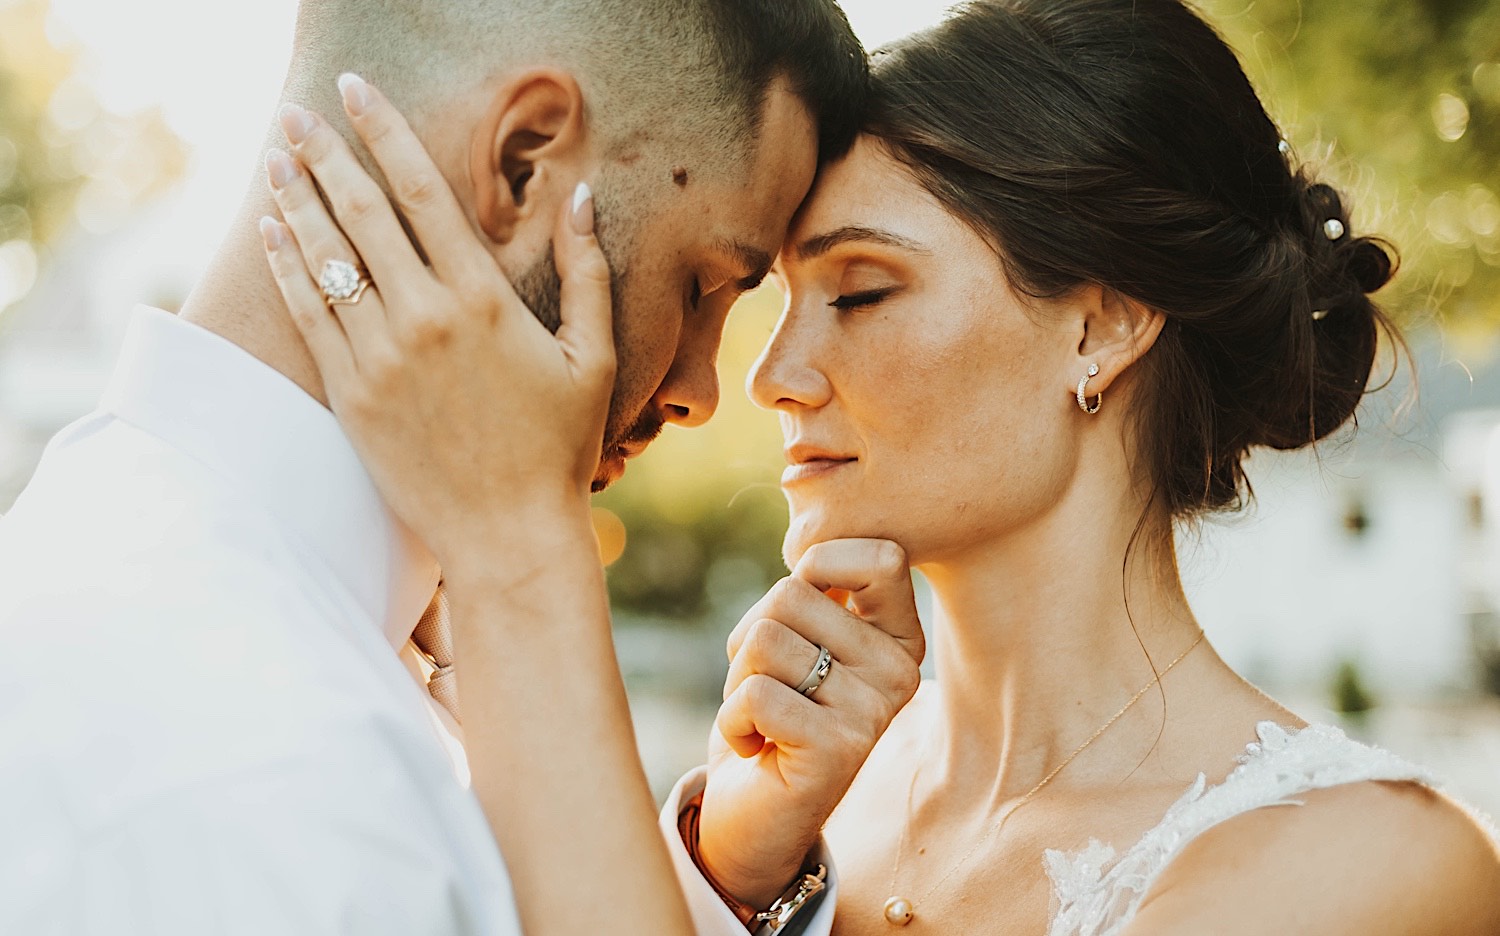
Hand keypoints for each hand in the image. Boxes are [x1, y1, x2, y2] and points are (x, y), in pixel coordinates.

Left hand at [259, 75, 613, 570]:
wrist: (507, 532)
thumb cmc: (558, 445)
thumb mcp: (593, 355)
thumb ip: (588, 272)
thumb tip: (581, 198)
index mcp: (483, 300)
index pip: (422, 193)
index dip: (384, 132)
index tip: (356, 91)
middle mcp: (425, 318)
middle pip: (361, 212)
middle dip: (324, 153)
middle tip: (297, 113)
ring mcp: (381, 357)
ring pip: (326, 258)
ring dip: (296, 199)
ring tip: (275, 157)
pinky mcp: (351, 395)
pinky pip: (308, 315)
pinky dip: (286, 266)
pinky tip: (272, 230)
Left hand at [697, 539, 924, 908]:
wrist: (753, 817)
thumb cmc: (770, 713)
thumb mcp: (798, 639)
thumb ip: (816, 593)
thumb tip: (810, 546)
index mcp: (900, 637)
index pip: (879, 556)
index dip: (817, 566)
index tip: (797, 617)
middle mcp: (900, 672)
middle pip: (791, 594)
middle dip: (752, 638)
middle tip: (771, 688)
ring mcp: (873, 712)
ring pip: (765, 639)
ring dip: (739, 680)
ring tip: (765, 718)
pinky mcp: (839, 749)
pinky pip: (754, 694)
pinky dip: (732, 720)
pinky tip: (757, 748)